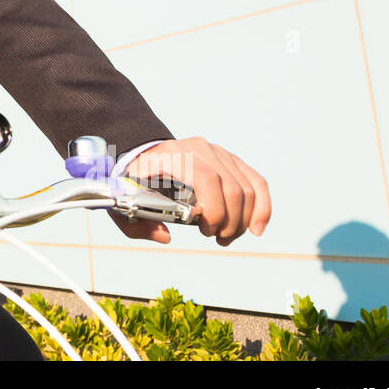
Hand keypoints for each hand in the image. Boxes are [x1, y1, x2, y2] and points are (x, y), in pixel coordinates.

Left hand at [108, 137, 270, 246]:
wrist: (145, 151)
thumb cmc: (137, 179)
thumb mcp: (126, 200)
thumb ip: (138, 223)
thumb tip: (165, 237)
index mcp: (172, 156)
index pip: (205, 178)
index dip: (214, 208)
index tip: (206, 230)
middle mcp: (198, 149)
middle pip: (230, 187)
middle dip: (229, 221)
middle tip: (218, 239)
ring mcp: (217, 152)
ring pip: (246, 187)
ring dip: (243, 220)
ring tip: (227, 237)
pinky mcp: (230, 159)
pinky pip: (256, 181)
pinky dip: (262, 207)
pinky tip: (257, 228)